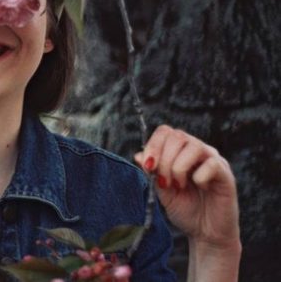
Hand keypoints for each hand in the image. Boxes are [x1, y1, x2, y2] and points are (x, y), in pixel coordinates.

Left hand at [134, 125, 239, 251]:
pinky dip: (199, 177)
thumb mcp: (162, 190)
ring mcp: (214, 160)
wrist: (206, 234)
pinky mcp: (226, 174)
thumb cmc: (185, 210)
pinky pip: (211, 164)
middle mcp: (198, 151)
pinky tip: (200, 187)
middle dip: (164, 159)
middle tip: (164, 182)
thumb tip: (139, 155)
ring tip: (178, 186)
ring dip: (179, 167)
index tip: (148, 166)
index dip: (153, 145)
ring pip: (193, 146)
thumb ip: (152, 172)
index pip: (165, 132)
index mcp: (181, 151)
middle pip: (177, 136)